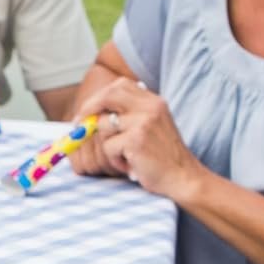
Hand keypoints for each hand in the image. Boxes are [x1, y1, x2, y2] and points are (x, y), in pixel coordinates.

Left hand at [77, 79, 198, 195]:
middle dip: (89, 110)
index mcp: (154, 101)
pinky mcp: (136, 140)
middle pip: (108, 96)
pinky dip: (114, 160)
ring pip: (103, 125)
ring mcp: (143, 122)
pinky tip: (130, 166)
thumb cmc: (165, 158)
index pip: (120, 85)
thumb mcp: (153, 127)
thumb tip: (92, 114)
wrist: (183, 178)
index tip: (89, 110)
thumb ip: (132, 115)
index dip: (100, 97)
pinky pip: (108, 146)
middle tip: (80, 126)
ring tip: (123, 156)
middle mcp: (150, 107)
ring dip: (107, 145)